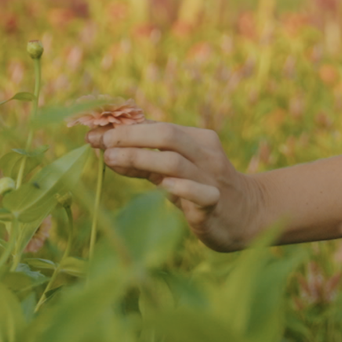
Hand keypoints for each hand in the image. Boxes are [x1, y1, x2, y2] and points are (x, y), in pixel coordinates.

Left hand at [88, 122, 265, 251]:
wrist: (247, 215)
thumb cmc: (203, 188)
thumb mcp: (177, 169)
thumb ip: (146, 159)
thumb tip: (106, 148)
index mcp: (198, 139)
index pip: (158, 126)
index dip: (124, 128)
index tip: (94, 133)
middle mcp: (205, 154)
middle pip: (167, 135)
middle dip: (131, 136)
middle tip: (102, 143)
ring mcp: (211, 178)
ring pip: (176, 162)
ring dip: (141, 158)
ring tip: (111, 160)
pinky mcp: (214, 204)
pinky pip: (198, 193)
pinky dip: (179, 187)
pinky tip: (161, 186)